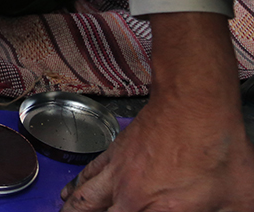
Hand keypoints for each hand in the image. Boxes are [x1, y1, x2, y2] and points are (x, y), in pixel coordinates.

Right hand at [60, 11, 253, 211]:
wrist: (194, 105)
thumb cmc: (217, 150)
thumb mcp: (239, 198)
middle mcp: (131, 196)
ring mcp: (118, 174)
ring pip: (82, 199)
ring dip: (72, 209)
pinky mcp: (114, 154)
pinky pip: (86, 176)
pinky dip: (75, 188)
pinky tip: (69, 193)